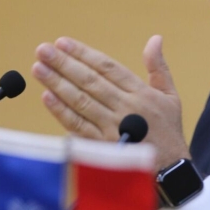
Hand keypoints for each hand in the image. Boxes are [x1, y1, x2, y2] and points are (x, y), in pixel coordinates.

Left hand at [32, 35, 189, 169]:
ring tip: (39, 68)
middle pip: (90, 81)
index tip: (63, 43)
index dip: (83, 54)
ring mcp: (112, 128)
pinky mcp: (103, 147)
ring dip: (57, 83)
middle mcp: (126, 108)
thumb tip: (155, 38)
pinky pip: (78, 126)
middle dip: (64, 64)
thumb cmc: (168, 131)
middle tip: (43, 50)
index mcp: (141, 93)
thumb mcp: (170, 96)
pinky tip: (47, 97)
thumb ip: (158, 67)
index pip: (107, 67)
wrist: (170, 171)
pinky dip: (62, 112)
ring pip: (81, 101)